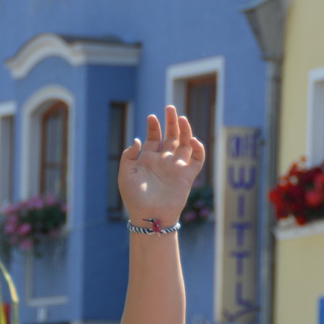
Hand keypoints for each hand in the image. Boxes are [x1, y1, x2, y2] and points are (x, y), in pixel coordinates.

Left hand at [118, 104, 205, 224]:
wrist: (149, 216)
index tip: (151, 116)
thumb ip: (129, 156)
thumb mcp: (125, 175)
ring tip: (181, 118)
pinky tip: (191, 141)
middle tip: (170, 107)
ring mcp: (176, 167)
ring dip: (184, 130)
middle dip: (171, 121)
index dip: (153, 126)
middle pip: (170, 136)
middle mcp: (163, 161)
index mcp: (148, 159)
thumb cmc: (135, 198)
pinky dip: (198, 148)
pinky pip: (197, 159)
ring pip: (184, 143)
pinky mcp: (187, 175)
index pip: (153, 138)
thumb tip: (138, 139)